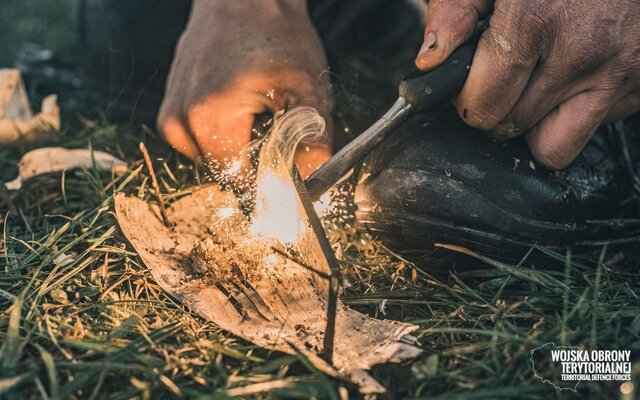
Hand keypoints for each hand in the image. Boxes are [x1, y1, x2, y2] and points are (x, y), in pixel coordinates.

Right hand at [158, 0, 332, 178]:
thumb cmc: (276, 36)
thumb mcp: (308, 90)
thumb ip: (312, 145)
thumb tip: (312, 192)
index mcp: (208, 120)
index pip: (242, 186)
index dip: (271, 182)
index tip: (290, 165)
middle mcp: (179, 123)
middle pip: (229, 176)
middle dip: (258, 162)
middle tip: (277, 124)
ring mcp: (171, 118)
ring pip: (217, 162)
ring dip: (243, 148)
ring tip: (259, 109)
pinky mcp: (171, 112)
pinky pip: (205, 144)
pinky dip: (227, 135)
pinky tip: (241, 106)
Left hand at [416, 0, 639, 169]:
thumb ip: (455, 13)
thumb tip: (430, 61)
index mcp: (535, 23)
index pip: (482, 107)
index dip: (466, 98)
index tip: (472, 80)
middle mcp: (582, 53)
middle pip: (511, 126)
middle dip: (497, 107)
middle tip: (504, 75)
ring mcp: (620, 71)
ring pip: (554, 146)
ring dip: (535, 122)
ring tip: (536, 82)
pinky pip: (595, 126)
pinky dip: (577, 109)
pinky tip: (574, 73)